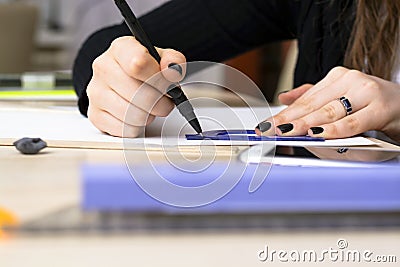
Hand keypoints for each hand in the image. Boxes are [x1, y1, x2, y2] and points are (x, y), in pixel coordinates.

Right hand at [87, 36, 185, 136]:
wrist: (122, 81)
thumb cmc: (144, 71)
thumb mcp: (162, 59)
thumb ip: (173, 61)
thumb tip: (172, 70)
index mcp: (121, 48)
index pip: (139, 63)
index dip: (159, 78)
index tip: (167, 83)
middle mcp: (104, 67)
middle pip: (139, 94)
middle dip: (160, 102)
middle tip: (165, 101)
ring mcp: (96, 92)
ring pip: (133, 115)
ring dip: (149, 116)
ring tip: (150, 108)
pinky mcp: (95, 115)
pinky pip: (125, 129)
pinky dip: (137, 127)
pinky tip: (136, 116)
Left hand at [256, 67, 399, 141]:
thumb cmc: (372, 105)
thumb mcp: (341, 98)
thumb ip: (313, 97)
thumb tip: (284, 97)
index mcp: (337, 77)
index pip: (305, 99)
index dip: (283, 114)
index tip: (265, 125)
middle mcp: (350, 79)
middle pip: (312, 104)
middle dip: (288, 120)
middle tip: (269, 130)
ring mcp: (366, 91)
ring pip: (328, 112)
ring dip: (305, 124)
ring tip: (286, 132)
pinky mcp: (380, 107)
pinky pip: (351, 122)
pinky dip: (333, 130)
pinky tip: (316, 134)